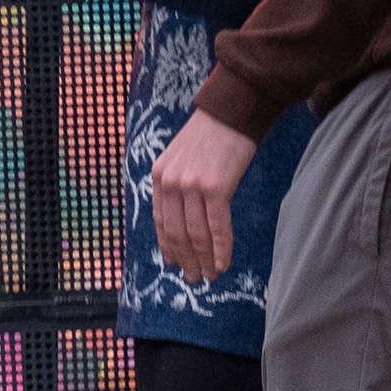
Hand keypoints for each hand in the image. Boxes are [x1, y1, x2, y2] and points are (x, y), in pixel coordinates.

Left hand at [151, 109, 258, 279]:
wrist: (232, 111)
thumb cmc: (210, 135)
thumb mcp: (180, 157)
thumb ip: (175, 185)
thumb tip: (179, 218)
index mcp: (159, 175)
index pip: (160, 220)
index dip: (167, 246)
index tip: (173, 264)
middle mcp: (171, 181)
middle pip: (176, 232)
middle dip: (186, 260)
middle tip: (194, 278)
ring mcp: (192, 185)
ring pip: (196, 233)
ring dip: (204, 259)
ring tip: (210, 276)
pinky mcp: (216, 187)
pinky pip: (217, 226)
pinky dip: (220, 248)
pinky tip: (223, 263)